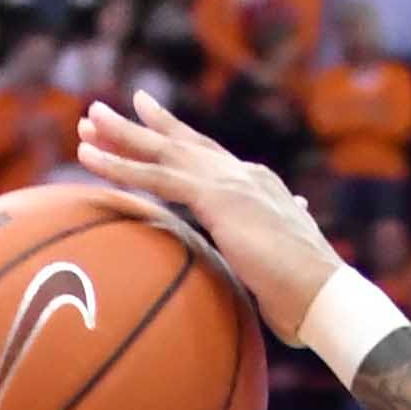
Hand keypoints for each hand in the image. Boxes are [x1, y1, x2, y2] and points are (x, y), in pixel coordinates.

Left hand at [74, 92, 341, 341]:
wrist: (324, 296)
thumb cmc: (307, 298)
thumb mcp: (281, 267)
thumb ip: (269, 252)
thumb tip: (274, 260)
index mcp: (259, 188)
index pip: (210, 156)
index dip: (179, 137)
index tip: (153, 118)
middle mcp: (244, 176)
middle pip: (182, 143)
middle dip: (142, 126)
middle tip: (103, 111)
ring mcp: (230, 182)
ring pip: (164, 151)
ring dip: (120, 134)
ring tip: (86, 119)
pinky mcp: (217, 198)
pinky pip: (156, 176)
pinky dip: (119, 165)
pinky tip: (87, 156)